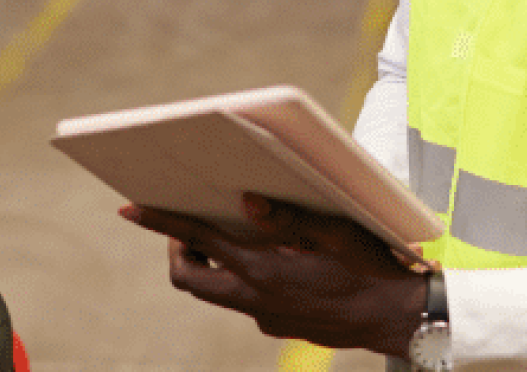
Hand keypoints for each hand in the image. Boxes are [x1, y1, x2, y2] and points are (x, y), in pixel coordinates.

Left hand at [120, 194, 428, 357]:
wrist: (396, 318)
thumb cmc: (369, 269)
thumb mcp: (332, 232)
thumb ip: (285, 218)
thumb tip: (245, 201)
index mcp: (262, 268)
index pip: (196, 240)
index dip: (159, 223)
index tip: (130, 209)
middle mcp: (255, 297)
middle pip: (190, 278)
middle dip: (178, 249)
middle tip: (189, 224)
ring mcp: (264, 316)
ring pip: (216, 292)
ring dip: (211, 264)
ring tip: (227, 236)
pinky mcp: (278, 325)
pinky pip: (244, 301)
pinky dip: (241, 278)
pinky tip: (269, 259)